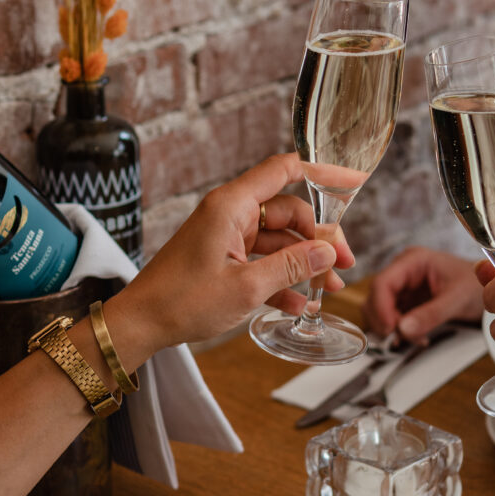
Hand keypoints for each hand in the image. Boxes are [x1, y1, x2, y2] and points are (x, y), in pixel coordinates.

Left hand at [110, 153, 354, 349]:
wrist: (141, 324)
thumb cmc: (182, 301)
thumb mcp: (246, 287)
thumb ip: (290, 267)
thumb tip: (327, 252)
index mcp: (231, 205)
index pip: (284, 171)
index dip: (321, 173)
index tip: (352, 181)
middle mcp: (229, 214)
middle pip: (288, 212)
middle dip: (318, 239)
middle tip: (342, 265)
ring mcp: (226, 237)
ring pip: (278, 241)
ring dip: (304, 264)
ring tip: (327, 290)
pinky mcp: (222, 259)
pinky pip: (262, 261)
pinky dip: (281, 280)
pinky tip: (299, 303)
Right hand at [363, 247, 482, 340]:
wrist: (488, 290)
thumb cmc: (475, 285)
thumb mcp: (457, 300)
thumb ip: (431, 315)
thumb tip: (402, 330)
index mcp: (414, 261)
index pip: (383, 283)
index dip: (381, 308)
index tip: (390, 329)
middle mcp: (403, 271)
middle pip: (375, 297)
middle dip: (385, 321)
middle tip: (402, 338)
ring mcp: (402, 286)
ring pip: (378, 309)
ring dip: (390, 328)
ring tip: (415, 338)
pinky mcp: (405, 301)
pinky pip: (390, 318)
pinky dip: (399, 331)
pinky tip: (417, 336)